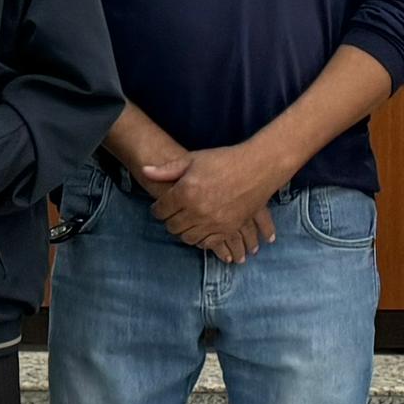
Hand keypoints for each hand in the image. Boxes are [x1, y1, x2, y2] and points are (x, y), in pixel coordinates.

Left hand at [146, 135, 281, 263]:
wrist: (257, 168)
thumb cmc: (224, 160)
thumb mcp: (193, 160)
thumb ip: (167, 169)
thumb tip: (145, 170)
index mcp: (185, 192)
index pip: (161, 210)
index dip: (158, 209)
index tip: (160, 208)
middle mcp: (197, 210)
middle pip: (172, 226)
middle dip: (169, 221)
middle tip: (173, 215)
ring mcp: (213, 222)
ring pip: (188, 238)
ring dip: (184, 231)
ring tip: (187, 222)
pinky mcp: (228, 229)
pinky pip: (207, 243)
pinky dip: (201, 240)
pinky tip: (201, 230)